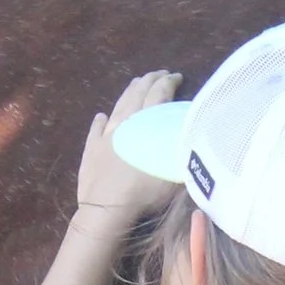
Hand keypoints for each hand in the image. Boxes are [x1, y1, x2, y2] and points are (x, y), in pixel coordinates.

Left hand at [75, 70, 180, 218]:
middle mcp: (124, 124)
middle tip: (159, 73)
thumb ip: (183, 153)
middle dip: (150, 80)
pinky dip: (100, 121)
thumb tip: (194, 139)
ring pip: (118, 107)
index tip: (176, 76)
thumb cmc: (143, 193)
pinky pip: (95, 130)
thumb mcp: (174, 174)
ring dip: (129, 92)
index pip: (158, 95)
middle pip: (137, 95)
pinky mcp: (90, 150)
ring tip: (136, 83)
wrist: (107, 210)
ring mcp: (105, 136)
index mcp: (145, 125)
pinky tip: (101, 116)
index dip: (168, 82)